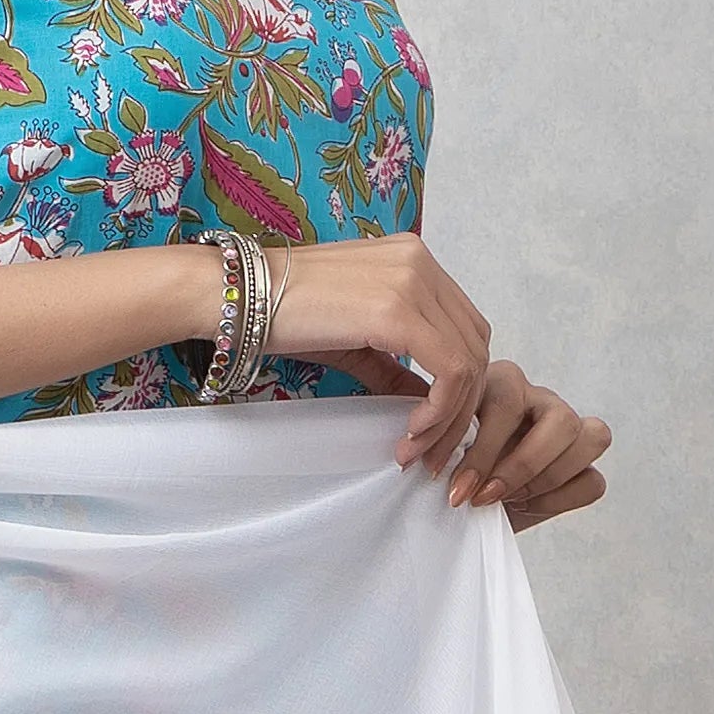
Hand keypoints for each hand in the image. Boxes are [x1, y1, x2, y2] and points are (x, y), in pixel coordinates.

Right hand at [265, 238, 611, 520]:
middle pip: (476, 345)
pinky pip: (449, 371)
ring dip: (449, 418)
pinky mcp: (399, 311)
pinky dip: (439, 411)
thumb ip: (397, 365)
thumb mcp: (354, 339)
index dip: (461, 384)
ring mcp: (414, 282)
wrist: (237, 295)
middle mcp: (422, 262)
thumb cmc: (282, 314)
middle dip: (462, 407)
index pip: (465, 327)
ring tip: (417, 450)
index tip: (433, 430)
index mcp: (414, 260)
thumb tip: (429, 403)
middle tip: (434, 453)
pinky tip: (411, 433)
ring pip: (469, 362)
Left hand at [438, 355, 612, 524]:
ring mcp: (566, 429)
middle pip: (561, 419)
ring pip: (594, 438)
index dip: (483, 452)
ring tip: (510, 499)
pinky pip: (593, 480)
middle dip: (523, 466)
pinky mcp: (581, 464)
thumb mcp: (437, 452)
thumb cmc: (448, 467)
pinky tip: (526, 505)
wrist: (461, 497)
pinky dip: (561, 500)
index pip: (508, 405)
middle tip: (486, 495)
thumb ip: (442, 445)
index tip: (458, 489)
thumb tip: (434, 459)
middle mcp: (539, 400)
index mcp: (502, 384)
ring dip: (547, 479)